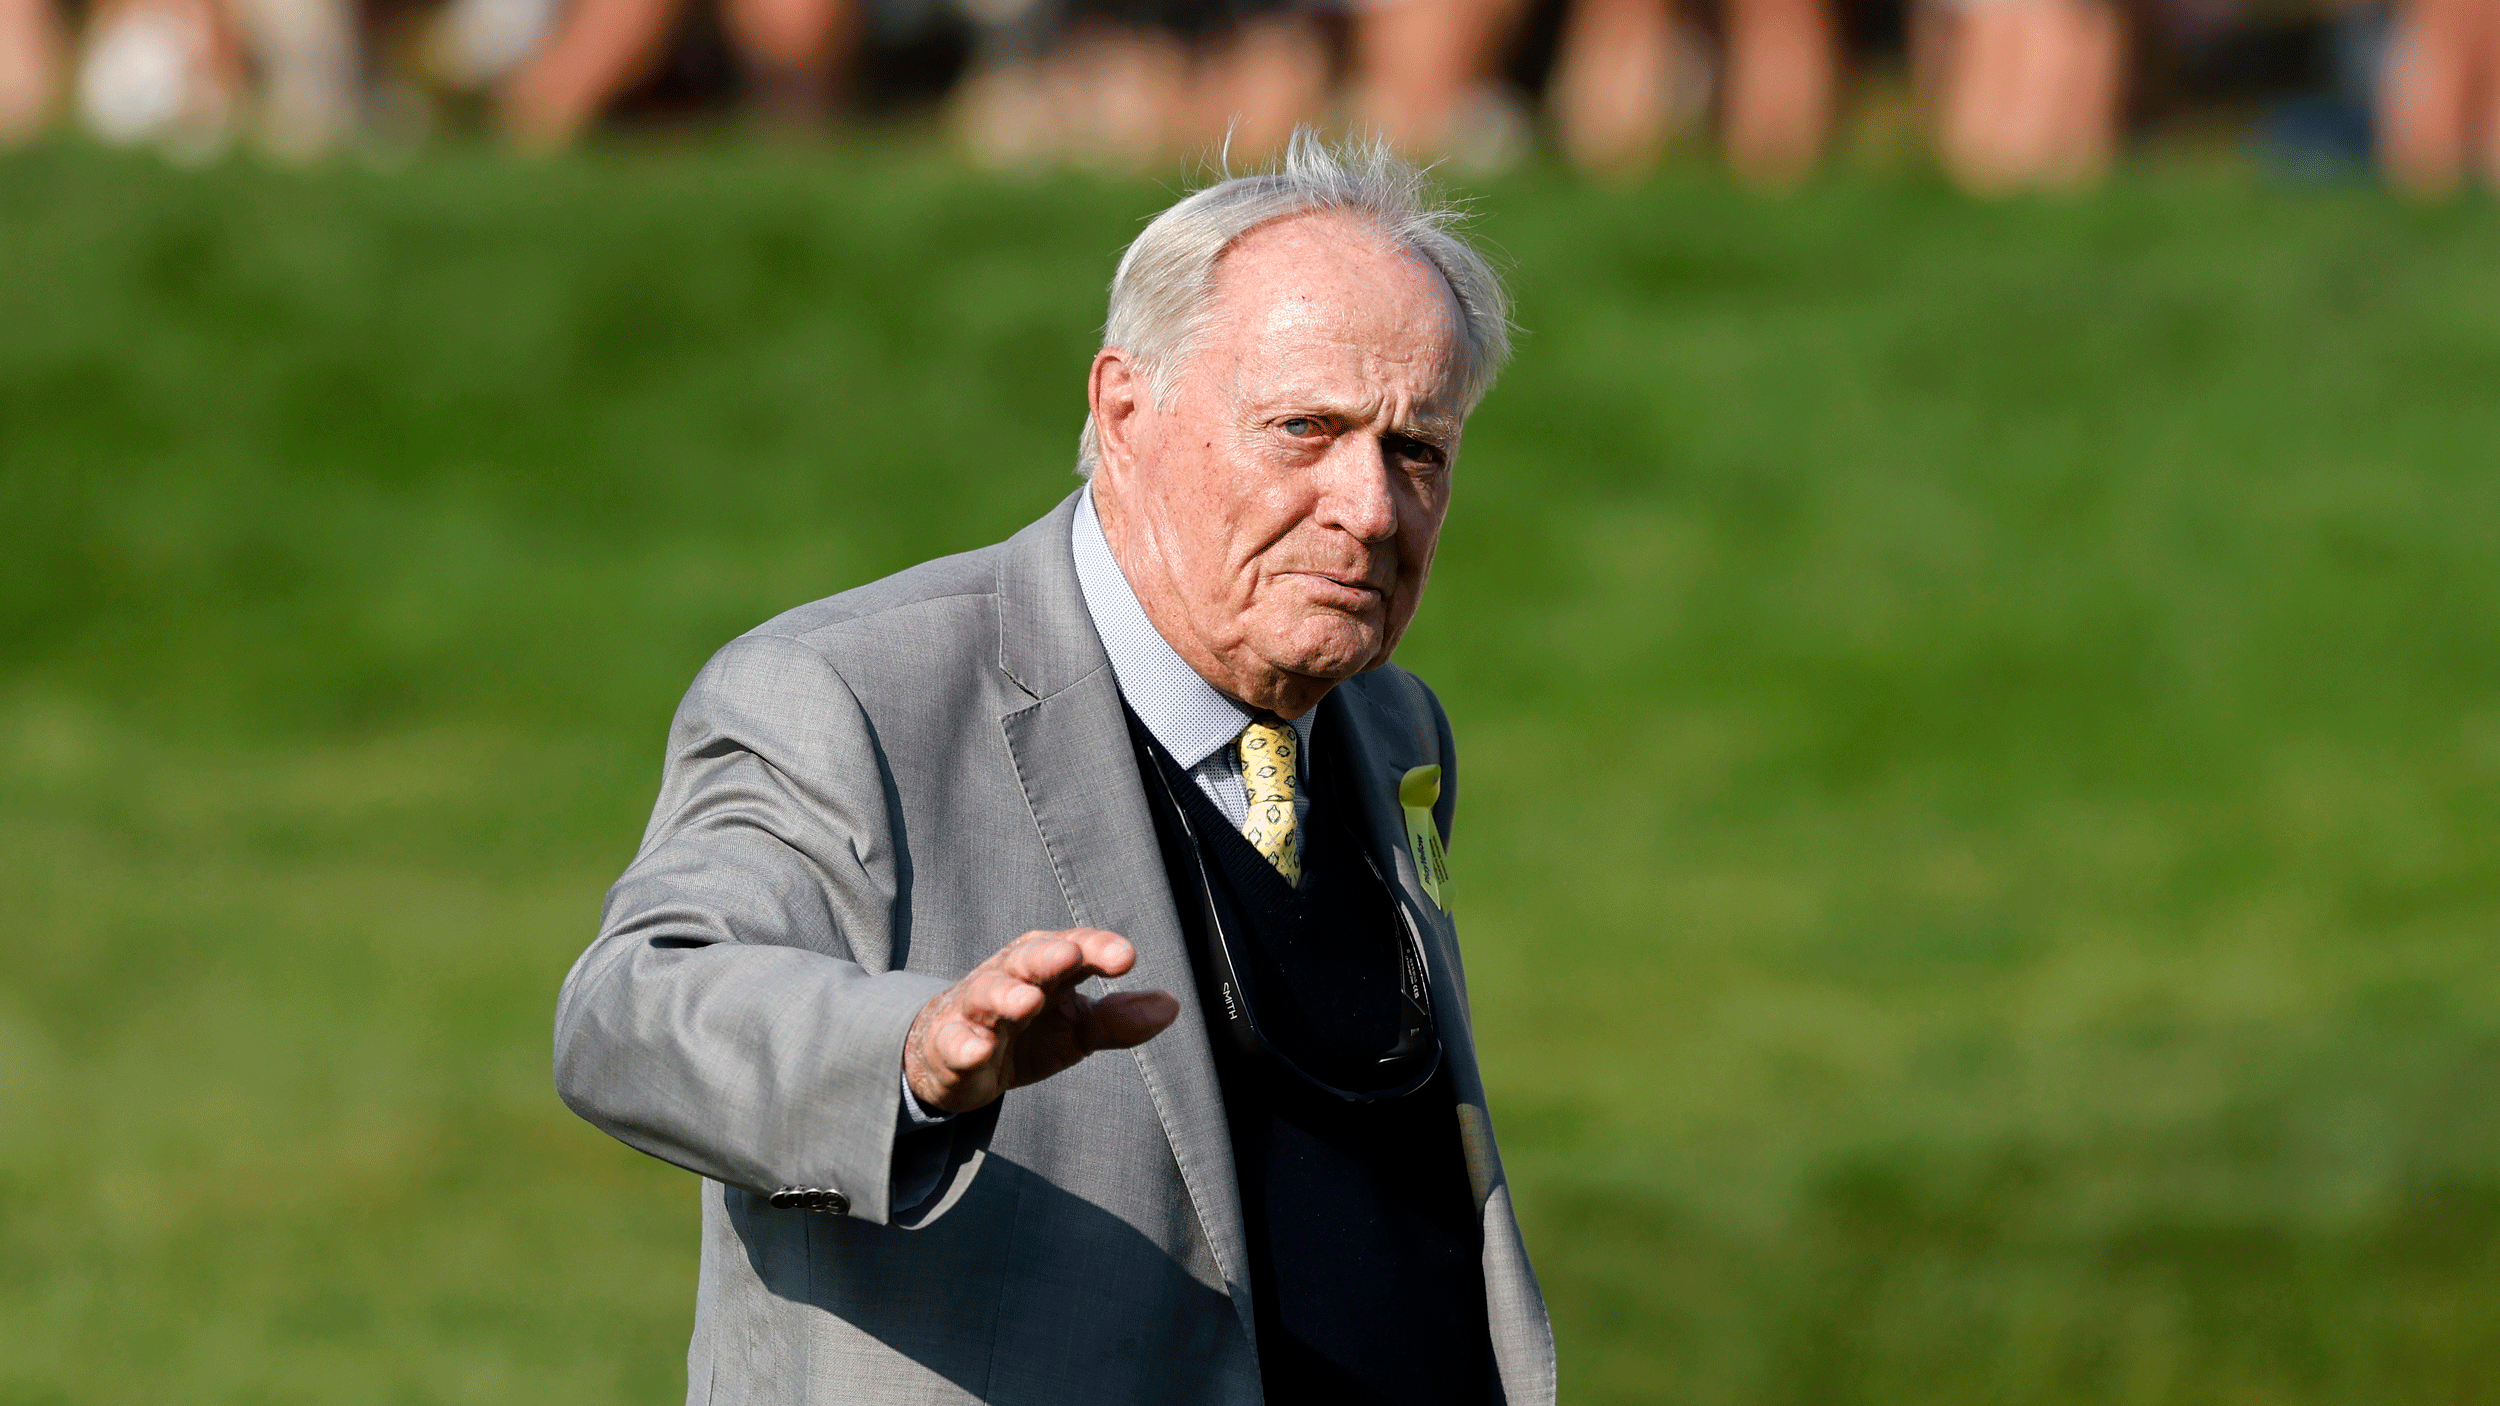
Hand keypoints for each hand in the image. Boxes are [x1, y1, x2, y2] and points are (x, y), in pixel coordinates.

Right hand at [902, 928, 1179, 1114]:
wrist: (956, 1057)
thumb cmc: (1025, 1032)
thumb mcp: (1076, 1027)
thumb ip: (1118, 1019)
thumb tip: (1171, 1005)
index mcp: (1045, 965)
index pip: (1074, 948)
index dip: (1097, 949)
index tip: (1125, 957)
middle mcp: (1009, 976)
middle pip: (1027, 958)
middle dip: (1047, 955)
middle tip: (1069, 955)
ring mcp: (975, 1009)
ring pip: (987, 993)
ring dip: (1006, 994)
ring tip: (1027, 1000)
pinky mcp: (947, 1044)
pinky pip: (953, 1043)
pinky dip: (964, 1045)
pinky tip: (979, 1050)